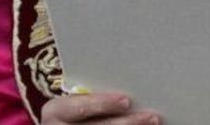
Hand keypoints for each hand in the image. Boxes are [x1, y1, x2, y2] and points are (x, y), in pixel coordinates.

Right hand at [41, 91, 160, 123]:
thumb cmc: (74, 109)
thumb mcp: (75, 100)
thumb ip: (93, 94)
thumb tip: (131, 88)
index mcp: (55, 111)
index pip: (79, 107)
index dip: (103, 103)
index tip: (126, 100)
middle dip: (127, 122)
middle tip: (151, 116)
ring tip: (153, 122)